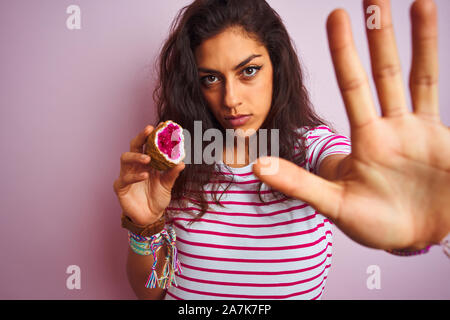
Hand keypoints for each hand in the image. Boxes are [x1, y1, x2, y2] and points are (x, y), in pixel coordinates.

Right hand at [113, 125, 184, 225]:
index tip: (159, 126)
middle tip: (148, 130)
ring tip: (147, 158)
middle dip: (141, 137)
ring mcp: (126, 174)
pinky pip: (125, 178)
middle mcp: (135, 165)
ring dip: (136, 156)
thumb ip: (172, 174)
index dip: (151, 135)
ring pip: (125, 158)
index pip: (147, 145)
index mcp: (146, 162)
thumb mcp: (168, 185)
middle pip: (134, 146)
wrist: (151, 217)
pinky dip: (135, 176)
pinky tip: (144, 175)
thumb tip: (182, 162)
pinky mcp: (120, 187)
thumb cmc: (158, 198)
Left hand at [253, 0, 449, 249]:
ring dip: (415, 40)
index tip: (334, 18)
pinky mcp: (441, 137)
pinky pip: (438, 93)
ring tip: (416, 1)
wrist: (419, 239)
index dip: (344, 53)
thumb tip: (256, 165)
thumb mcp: (336, 205)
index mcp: (364, 140)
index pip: (351, 86)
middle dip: (376, 35)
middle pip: (380, 72)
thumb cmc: (378, 225)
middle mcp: (389, 127)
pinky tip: (433, 31)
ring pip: (414, 76)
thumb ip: (299, 184)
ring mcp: (418, 129)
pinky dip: (435, 63)